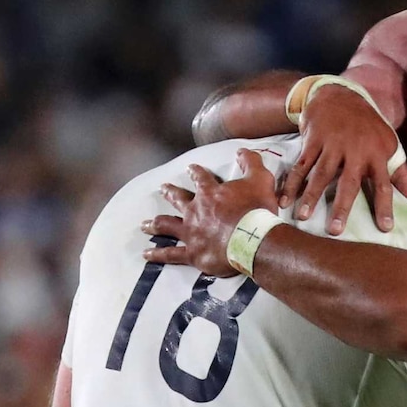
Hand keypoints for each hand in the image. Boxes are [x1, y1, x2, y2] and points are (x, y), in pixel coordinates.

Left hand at [142, 150, 278, 275]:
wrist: (254, 240)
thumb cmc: (257, 211)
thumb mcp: (260, 180)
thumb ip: (251, 163)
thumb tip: (242, 151)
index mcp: (211, 193)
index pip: (201, 178)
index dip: (195, 172)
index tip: (190, 169)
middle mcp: (196, 211)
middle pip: (179, 199)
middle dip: (171, 193)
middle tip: (163, 189)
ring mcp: (191, 232)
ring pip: (167, 225)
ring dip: (155, 224)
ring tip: (146, 224)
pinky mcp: (193, 253)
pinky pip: (171, 254)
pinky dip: (158, 254)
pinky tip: (146, 254)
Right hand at [279, 85, 406, 235]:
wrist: (339, 95)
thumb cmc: (368, 128)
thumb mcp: (389, 146)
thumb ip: (401, 175)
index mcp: (377, 154)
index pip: (384, 184)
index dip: (385, 206)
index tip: (384, 228)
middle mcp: (355, 150)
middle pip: (349, 182)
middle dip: (342, 206)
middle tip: (335, 230)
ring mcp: (332, 145)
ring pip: (321, 174)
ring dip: (311, 196)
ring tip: (303, 217)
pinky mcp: (313, 140)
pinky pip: (301, 165)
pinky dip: (292, 183)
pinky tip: (284, 200)